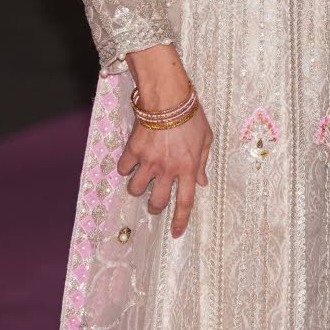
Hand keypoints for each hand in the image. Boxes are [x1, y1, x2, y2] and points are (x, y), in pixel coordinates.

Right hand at [118, 105, 212, 237]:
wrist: (168, 96)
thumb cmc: (191, 114)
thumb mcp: (206, 138)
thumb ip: (203, 162)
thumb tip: (203, 182)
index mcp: (188, 167)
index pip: (185, 202)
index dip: (180, 220)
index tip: (176, 233)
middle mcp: (168, 168)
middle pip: (156, 202)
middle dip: (155, 207)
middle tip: (155, 202)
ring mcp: (149, 160)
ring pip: (135, 189)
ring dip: (138, 188)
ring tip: (142, 179)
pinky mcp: (133, 150)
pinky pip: (123, 169)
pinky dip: (125, 168)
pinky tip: (131, 161)